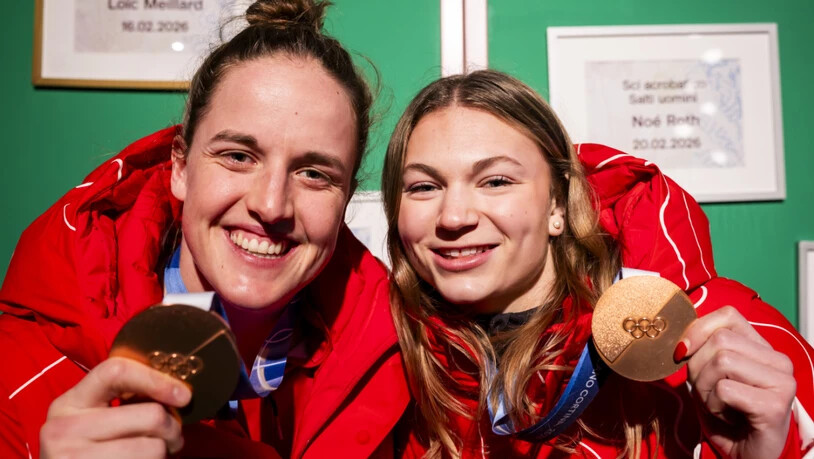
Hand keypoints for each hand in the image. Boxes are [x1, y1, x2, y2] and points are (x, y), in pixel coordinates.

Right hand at [40, 357, 191, 458]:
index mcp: (69, 404)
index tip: (183, 395)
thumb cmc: (87, 451)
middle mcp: (65, 429)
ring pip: (154, 447)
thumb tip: (176, 391)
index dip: (156, 379)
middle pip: (150, 415)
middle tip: (173, 437)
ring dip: (163, 452)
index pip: (116, 372)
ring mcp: (74, 457)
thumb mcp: (90, 420)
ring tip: (154, 454)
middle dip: (172, 427)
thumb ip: (122, 401)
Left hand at [678, 306, 795, 458]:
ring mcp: (781, 382)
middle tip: (707, 391)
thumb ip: (700, 351)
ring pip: (721, 362)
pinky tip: (729, 417)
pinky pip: (725, 390)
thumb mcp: (708, 376)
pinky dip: (714, 405)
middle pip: (719, 341)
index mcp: (762, 348)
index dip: (698, 330)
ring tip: (719, 405)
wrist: (746, 455)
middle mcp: (778, 361)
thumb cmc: (726, 415)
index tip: (683, 352)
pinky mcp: (775, 405)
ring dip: (706, 389)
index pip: (728, 315)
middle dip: (697, 368)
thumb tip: (680, 340)